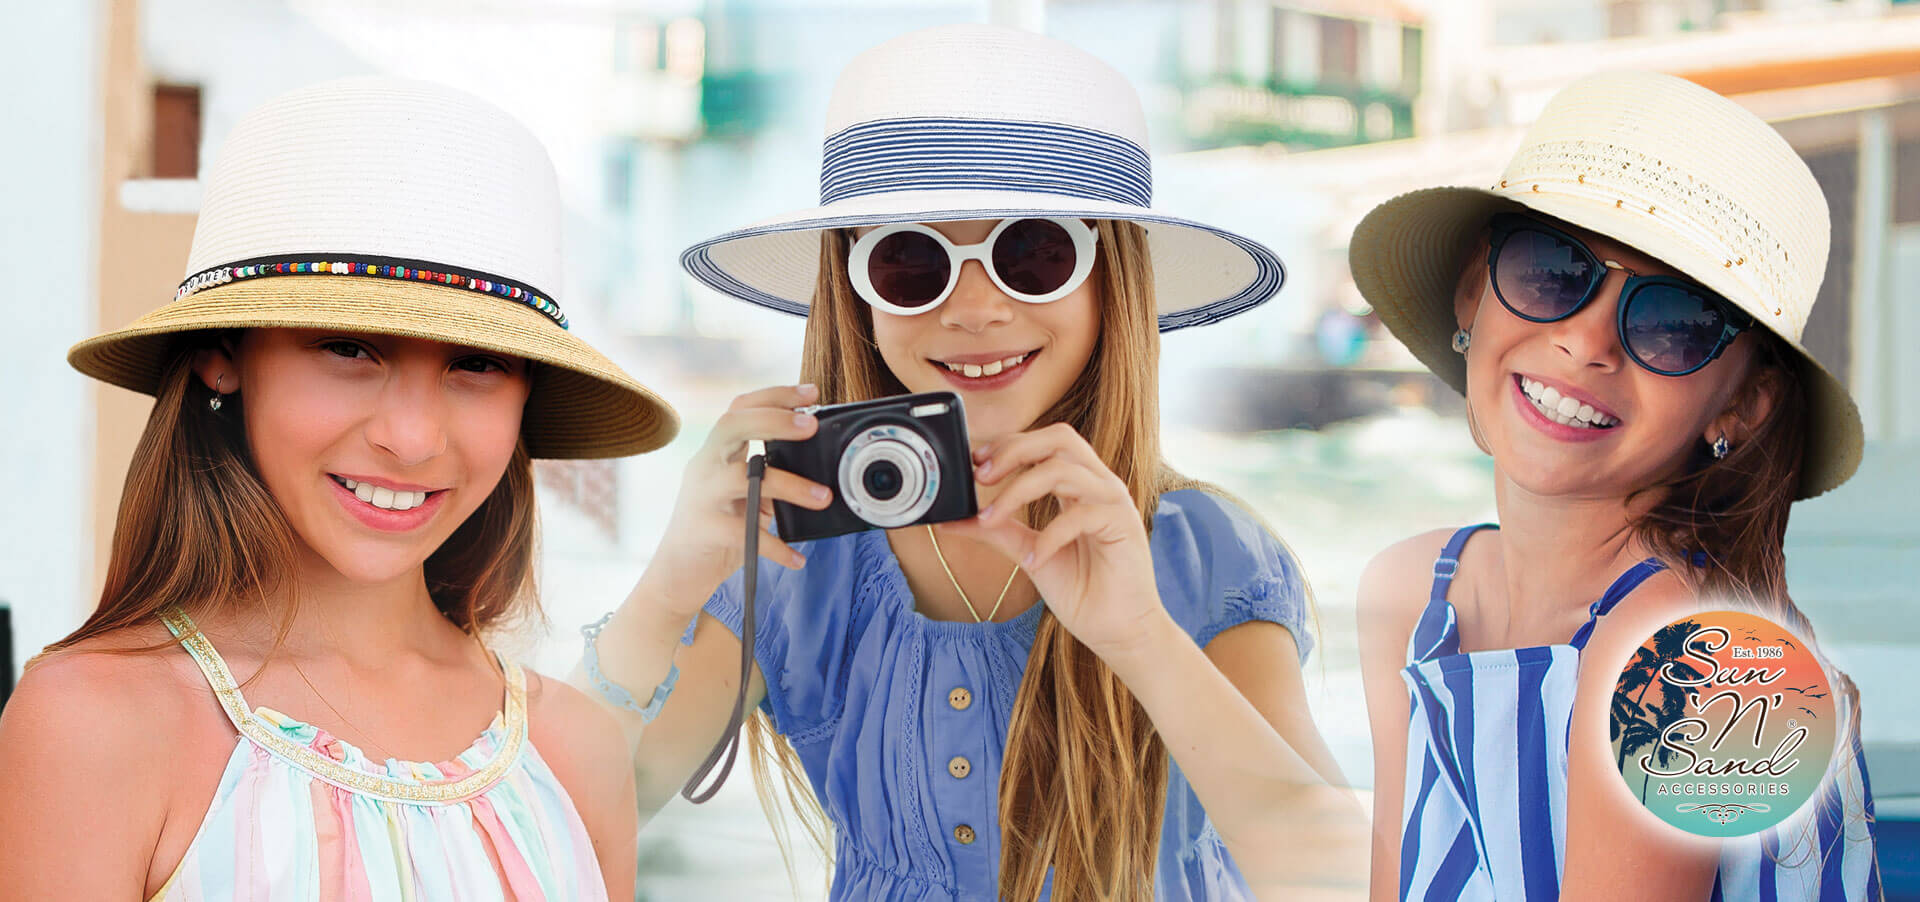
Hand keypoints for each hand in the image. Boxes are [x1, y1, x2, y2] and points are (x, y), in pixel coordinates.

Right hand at [636, 384, 834, 622]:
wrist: (676, 573)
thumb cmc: (716, 530)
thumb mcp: (744, 496)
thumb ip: (770, 478)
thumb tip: (818, 467)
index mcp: (717, 453)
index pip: (740, 409)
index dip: (775, 395)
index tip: (812, 393)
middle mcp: (705, 467)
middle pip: (732, 425)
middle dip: (775, 420)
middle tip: (812, 426)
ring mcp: (701, 497)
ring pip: (742, 477)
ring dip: (788, 484)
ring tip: (823, 497)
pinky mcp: (705, 530)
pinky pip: (744, 534)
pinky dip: (775, 546)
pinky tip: (797, 558)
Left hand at [940, 423, 1166, 654]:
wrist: (1119, 631)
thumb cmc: (1082, 592)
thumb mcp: (1028, 553)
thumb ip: (996, 531)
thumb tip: (952, 520)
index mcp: (1081, 485)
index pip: (1047, 442)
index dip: (1010, 444)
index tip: (976, 463)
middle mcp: (1099, 486)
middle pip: (1059, 438)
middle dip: (1014, 450)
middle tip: (981, 476)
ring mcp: (1114, 502)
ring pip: (1062, 470)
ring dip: (1017, 491)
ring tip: (991, 519)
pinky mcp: (1123, 525)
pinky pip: (1080, 515)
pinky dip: (1048, 536)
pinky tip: (1032, 560)